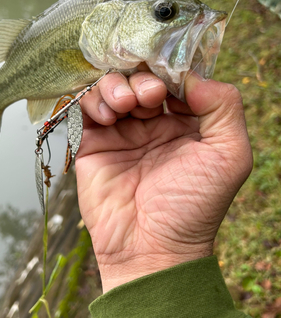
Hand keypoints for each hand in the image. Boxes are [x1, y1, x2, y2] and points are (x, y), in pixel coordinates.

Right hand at [76, 70, 252, 292]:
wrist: (151, 248)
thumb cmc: (194, 206)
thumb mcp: (229, 155)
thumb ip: (224, 107)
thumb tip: (193, 77)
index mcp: (187, 124)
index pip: (176, 79)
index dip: (172, 69)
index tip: (169, 75)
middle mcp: (154, 124)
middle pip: (142, 77)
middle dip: (144, 78)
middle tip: (150, 96)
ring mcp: (122, 132)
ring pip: (113, 86)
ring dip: (118, 85)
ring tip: (127, 105)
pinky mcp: (93, 143)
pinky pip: (87, 107)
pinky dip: (95, 101)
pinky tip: (109, 117)